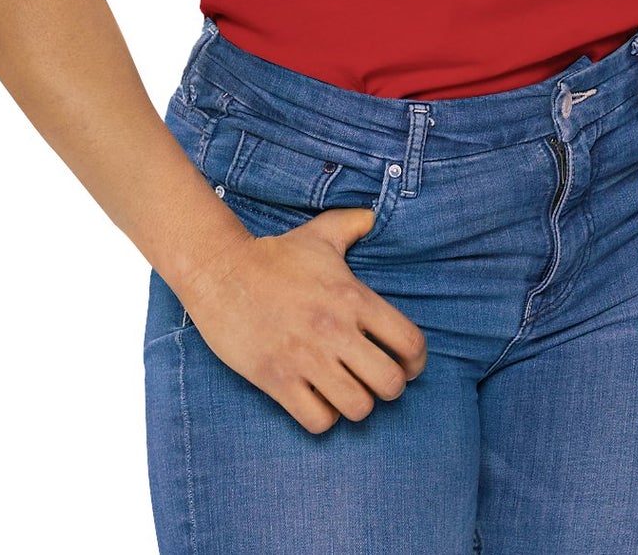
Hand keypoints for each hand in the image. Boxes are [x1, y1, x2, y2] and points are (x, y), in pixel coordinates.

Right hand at [177, 207, 427, 431]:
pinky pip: (318, 420)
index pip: (409, 342)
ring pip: (357, 407)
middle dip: (390, 387)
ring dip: (358, 404)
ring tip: (349, 391)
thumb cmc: (276, 255)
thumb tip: (373, 216)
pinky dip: (324, 418)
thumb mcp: (322, 234)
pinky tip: (318, 401)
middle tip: (378, 380)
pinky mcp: (277, 380)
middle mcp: (336, 331)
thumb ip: (354, 224)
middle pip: (390, 383)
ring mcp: (307, 358)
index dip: (416, 361)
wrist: (222, 272)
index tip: (408, 364)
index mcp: (355, 298)